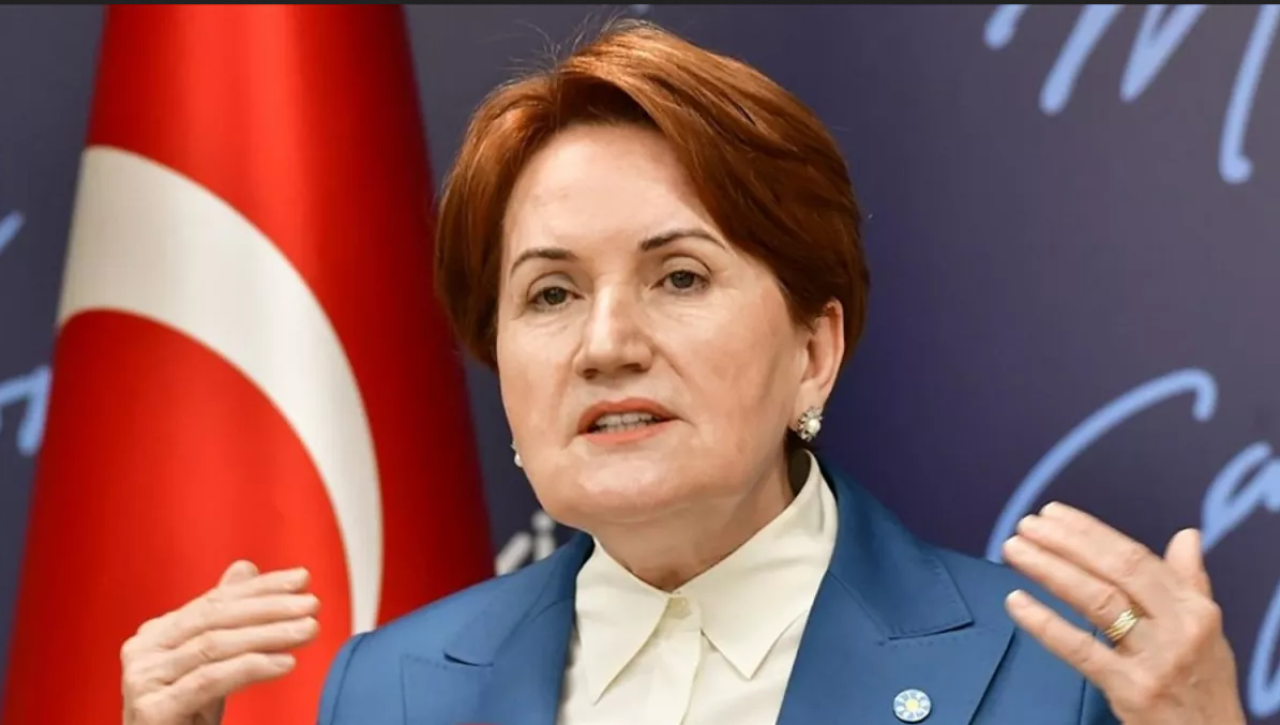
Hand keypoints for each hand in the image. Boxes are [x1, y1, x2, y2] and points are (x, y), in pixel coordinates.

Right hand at [121, 560, 321, 724]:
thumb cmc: (189, 718)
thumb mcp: (213, 665)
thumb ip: (224, 618)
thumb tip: (244, 566)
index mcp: (156, 635)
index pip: (216, 601)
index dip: (262, 588)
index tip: (303, 579)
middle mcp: (142, 652)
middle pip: (214, 618)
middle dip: (269, 608)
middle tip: (312, 604)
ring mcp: (142, 681)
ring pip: (215, 645)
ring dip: (269, 635)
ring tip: (309, 630)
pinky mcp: (152, 710)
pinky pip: (209, 679)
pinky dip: (251, 667)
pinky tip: (286, 663)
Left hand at [1001, 502, 1245, 724]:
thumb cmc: (1205, 685)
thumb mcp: (1208, 630)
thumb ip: (1190, 581)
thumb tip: (1187, 536)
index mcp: (1193, 607)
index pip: (1134, 556)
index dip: (1089, 532)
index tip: (1053, 514)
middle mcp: (1177, 627)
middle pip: (1114, 570)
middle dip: (1065, 542)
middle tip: (1026, 526)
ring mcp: (1154, 659)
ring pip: (1096, 600)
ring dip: (1049, 569)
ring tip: (1015, 551)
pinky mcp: (1130, 689)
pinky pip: (1080, 649)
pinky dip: (1044, 622)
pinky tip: (1016, 601)